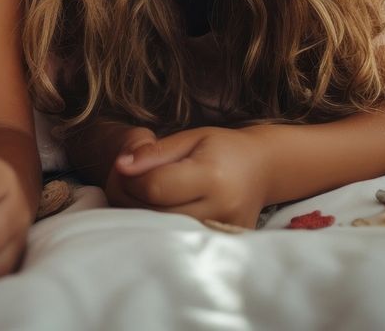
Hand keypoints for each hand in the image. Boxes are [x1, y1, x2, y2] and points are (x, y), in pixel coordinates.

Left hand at [109, 125, 266, 228]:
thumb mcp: (190, 138)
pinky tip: (157, 209)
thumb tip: (121, 166)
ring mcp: (222, 233)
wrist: (263, 168)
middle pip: (156, 214)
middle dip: (130, 197)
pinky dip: (160, 227)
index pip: (155, 187)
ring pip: (163, 232)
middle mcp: (220, 209)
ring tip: (140, 193)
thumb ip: (155, 153)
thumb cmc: (223, 147)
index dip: (130, 178)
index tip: (124, 167)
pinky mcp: (222, 246)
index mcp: (212, 176)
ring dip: (141, 214)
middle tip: (125, 181)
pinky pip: (178, 241)